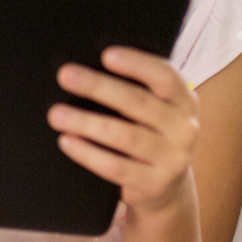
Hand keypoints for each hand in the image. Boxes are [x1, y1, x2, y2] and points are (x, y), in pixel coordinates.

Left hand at [48, 46, 200, 216]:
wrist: (167, 186)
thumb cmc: (150, 133)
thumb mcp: (156, 109)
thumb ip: (137, 89)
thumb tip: (87, 69)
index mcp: (185, 101)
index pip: (165, 77)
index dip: (137, 64)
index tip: (106, 55)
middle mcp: (185, 128)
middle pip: (138, 103)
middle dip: (99, 87)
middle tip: (65, 75)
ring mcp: (173, 159)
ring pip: (125, 136)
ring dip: (87, 122)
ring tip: (56, 114)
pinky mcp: (155, 184)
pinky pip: (116, 168)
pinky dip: (88, 153)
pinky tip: (66, 141)